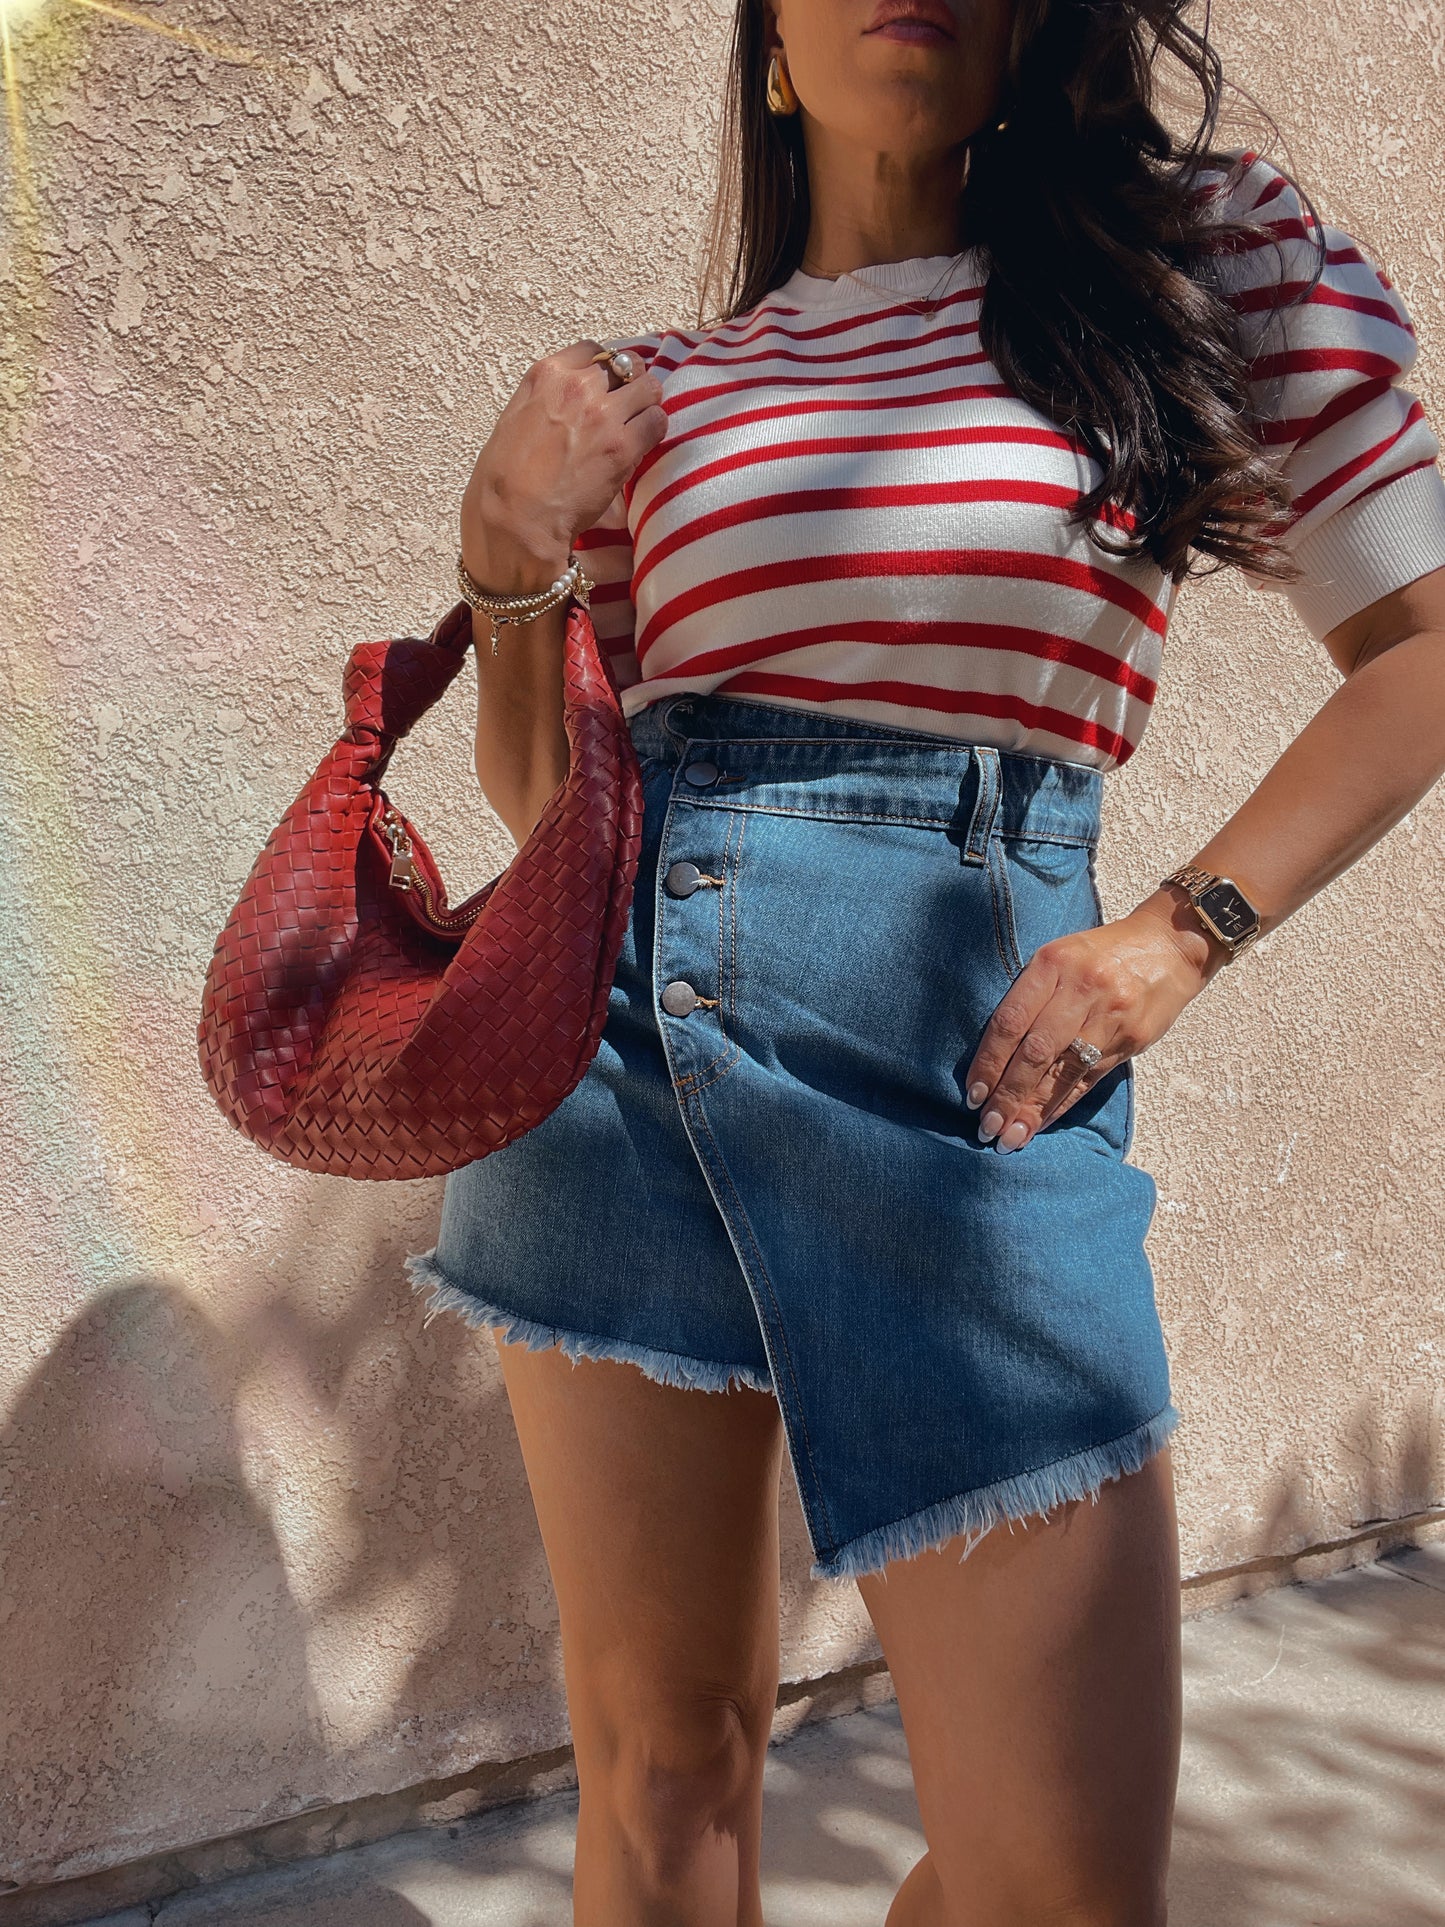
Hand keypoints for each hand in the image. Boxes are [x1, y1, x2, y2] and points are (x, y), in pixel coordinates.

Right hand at [459, 338, 667, 594]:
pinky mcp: (623, 445)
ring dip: (646, 406)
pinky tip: (641, 446)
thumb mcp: (515, 418)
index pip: (593, 350)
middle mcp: (577, 387)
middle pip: (626, 364)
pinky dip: (654, 431)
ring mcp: (603, 414)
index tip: (607, 385)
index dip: (605, 368)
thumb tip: (568, 397)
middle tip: (628, 406)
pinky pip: (657, 422)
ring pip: (649, 389)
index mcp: (547, 375)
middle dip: (630, 383)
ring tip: (638, 426)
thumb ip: (546, 398)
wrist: (517, 518)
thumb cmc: (506, 479)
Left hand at [962, 894, 1228, 1152]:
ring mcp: (1109, 1017)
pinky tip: (1041, 1123)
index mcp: (1052, 965)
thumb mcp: (1060, 956)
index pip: (1010, 1022)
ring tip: (1010, 1138)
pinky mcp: (1131, 1039)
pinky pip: (1089, 1079)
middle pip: (1034, 1053)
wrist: (1169, 946)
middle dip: (1007, 1095)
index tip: (972, 1094)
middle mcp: (1080, 990)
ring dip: (1032, 1110)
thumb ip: (1031, 995)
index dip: (988, 1062)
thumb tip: (993, 1054)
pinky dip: (1061, 1105)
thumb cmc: (1101, 954)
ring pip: (1062, 1072)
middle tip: (987, 1127)